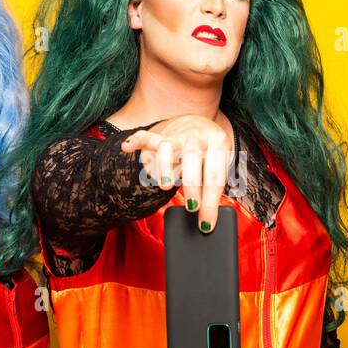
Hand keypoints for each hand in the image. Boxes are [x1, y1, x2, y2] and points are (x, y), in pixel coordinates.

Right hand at [119, 114, 231, 232]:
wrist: (200, 124)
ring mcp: (178, 135)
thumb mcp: (221, 164)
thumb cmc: (211, 152)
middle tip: (192, 209)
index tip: (207, 224)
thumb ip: (215, 185)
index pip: (215, 175)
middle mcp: (197, 136)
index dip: (211, 202)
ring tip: (166, 186)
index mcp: (218, 142)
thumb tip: (210, 217)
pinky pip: (147, 137)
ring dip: (166, 167)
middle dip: (193, 187)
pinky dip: (136, 140)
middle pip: (193, 161)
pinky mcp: (161, 136)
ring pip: (169, 148)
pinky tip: (127, 147)